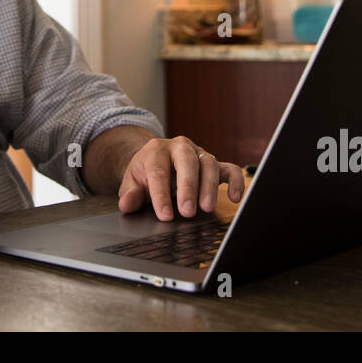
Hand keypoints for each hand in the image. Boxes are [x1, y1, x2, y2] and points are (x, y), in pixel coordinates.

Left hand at [117, 136, 244, 220]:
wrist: (155, 160)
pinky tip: (235, 198)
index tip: (165, 215)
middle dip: (188, 187)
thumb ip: (129, 194)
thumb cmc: (145, 173)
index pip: (159, 172)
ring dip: (209, 187)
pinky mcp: (214, 163)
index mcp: (156, 151)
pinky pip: (229, 168)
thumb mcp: (132, 182)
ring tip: (207, 208)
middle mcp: (179, 147)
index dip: (161, 195)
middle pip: (187, 162)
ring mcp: (198, 153)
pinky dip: (235, 181)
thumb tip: (126, 204)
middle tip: (188, 212)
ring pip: (209, 164)